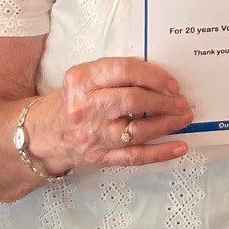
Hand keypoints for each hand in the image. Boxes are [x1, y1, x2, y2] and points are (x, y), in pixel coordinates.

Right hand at [27, 58, 191, 178]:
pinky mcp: (100, 157)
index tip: (172, 83)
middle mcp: (86, 107)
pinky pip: (135, 156)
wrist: (45, 133)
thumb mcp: (85, 77)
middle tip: (182, 102)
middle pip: (133, 101)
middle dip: (164, 101)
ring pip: (138, 130)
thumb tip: (161, 79)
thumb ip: (117, 73)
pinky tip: (179, 147)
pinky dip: (160, 153)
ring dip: (167, 124)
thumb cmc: (74, 100)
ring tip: (184, 118)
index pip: (124, 71)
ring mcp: (93, 135)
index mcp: (82, 80)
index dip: (154, 76)